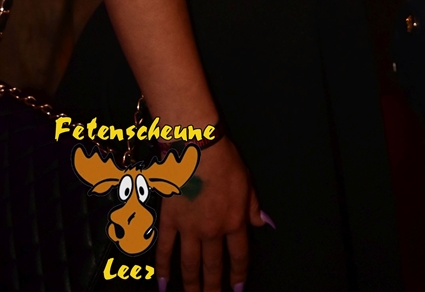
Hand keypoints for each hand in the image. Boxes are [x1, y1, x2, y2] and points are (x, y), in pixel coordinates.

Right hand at [155, 137, 269, 291]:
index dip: (238, 275)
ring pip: (190, 265)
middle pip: (213, 267)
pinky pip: (165, 249)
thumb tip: (263, 223)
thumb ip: (252, 206)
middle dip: (213, 288)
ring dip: (191, 286)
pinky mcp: (169, 220)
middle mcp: (212, 230)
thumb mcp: (246, 181)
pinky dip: (162, 268)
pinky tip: (162, 284)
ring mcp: (189, 228)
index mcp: (234, 221)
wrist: (196, 147)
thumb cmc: (224, 159)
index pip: (238, 255)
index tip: (236, 290)